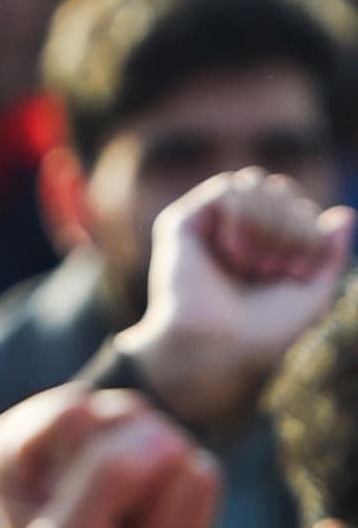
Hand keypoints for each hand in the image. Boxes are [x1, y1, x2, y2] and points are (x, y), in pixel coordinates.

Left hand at [0, 386, 218, 527]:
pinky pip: (202, 472)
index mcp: (12, 446)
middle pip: (128, 416)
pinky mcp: (167, 481)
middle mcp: (61, 440)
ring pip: (171, 441)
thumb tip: (166, 438)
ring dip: (162, 508)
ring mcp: (119, 457)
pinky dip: (187, 519)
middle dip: (132, 487)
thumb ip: (106, 477)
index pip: (76, 412)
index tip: (73, 526)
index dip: (91, 475)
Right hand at [118, 169, 354, 432]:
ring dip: (265, 221)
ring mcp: (211, 224)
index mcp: (267, 246)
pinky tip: (233, 250)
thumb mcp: (311, 295)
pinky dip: (240, 216)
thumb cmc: (262, 331)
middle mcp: (240, 231)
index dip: (307, 232)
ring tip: (253, 262)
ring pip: (254, 181)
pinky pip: (227, 188)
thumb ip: (328, 254)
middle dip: (287, 225)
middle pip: (280, 189)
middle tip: (273, 268)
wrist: (216, 346)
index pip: (300, 208)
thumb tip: (344, 214)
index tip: (296, 274)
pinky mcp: (185, 221)